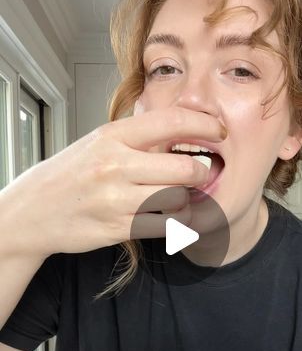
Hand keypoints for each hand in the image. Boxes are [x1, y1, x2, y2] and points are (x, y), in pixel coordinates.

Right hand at [1, 107, 225, 256]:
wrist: (34, 210)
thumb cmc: (71, 173)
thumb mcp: (98, 143)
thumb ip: (136, 136)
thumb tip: (182, 126)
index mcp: (113, 137)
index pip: (171, 122)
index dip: (204, 125)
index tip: (219, 131)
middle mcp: (115, 166)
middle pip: (184, 168)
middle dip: (201, 172)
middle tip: (201, 174)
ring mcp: (116, 200)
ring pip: (178, 199)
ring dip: (187, 200)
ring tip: (180, 197)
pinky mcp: (118, 229)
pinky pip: (164, 226)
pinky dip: (176, 223)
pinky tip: (171, 217)